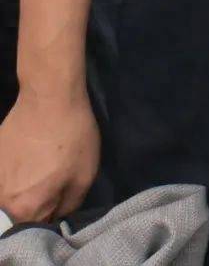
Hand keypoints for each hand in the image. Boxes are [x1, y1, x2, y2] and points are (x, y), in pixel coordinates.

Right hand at [0, 89, 99, 222]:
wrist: (49, 97)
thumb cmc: (72, 137)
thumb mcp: (84, 176)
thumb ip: (68, 206)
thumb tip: (57, 216)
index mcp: (26, 209)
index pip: (38, 228)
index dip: (52, 214)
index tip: (61, 197)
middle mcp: (2, 200)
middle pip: (19, 213)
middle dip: (36, 203)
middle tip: (51, 179)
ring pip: (9, 195)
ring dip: (23, 187)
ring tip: (39, 165)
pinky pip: (4, 177)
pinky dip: (15, 171)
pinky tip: (29, 155)